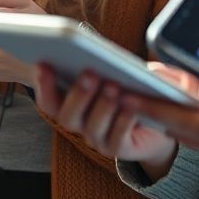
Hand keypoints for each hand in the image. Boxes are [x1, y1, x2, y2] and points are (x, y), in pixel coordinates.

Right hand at [33, 63, 179, 173]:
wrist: (154, 122)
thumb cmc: (130, 87)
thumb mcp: (117, 69)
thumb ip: (104, 59)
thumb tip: (98, 50)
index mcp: (70, 102)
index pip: (48, 100)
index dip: (43, 84)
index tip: (44, 64)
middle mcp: (79, 123)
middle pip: (67, 116)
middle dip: (78, 94)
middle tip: (89, 73)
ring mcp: (97, 138)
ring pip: (92, 127)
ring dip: (102, 105)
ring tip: (114, 85)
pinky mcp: (118, 148)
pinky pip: (116, 140)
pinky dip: (123, 121)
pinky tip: (131, 104)